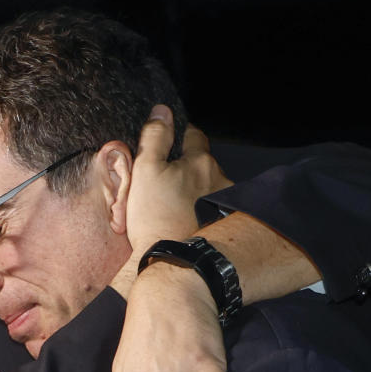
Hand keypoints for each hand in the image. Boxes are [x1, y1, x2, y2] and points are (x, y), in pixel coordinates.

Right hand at [125, 105, 231, 263]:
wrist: (173, 261)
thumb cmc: (155, 216)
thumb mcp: (144, 171)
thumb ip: (155, 137)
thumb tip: (162, 111)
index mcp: (200, 161)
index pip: (194, 134)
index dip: (180, 134)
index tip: (170, 142)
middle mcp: (220, 178)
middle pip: (203, 162)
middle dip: (189, 166)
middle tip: (167, 180)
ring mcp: (225, 203)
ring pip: (210, 185)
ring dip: (197, 189)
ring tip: (175, 204)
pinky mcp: (226, 224)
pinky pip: (213, 207)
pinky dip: (202, 209)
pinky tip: (187, 219)